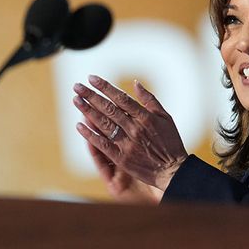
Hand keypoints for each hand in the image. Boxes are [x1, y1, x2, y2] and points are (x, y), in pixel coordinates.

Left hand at [72, 75, 187, 193]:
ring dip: (87, 111)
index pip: (121, 98)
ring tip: (76, 100)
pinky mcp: (121, 158)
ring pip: (103, 124)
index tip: (92, 78)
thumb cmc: (170, 142)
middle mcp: (135, 128)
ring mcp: (127, 144)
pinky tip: (79, 125)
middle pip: (108, 108)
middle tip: (77, 86)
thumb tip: (136, 83)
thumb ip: (150, 100)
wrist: (173, 170)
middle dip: (91, 96)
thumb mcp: (165, 117)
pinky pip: (102, 144)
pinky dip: (90, 134)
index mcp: (146, 117)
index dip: (105, 87)